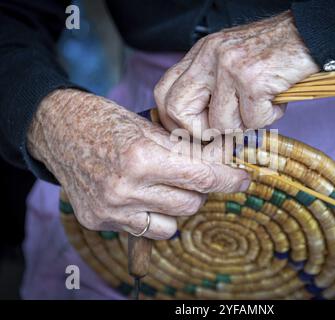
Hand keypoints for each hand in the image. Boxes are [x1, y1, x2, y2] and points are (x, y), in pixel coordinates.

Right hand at [27, 89, 249, 238]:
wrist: (58, 130)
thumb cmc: (105, 122)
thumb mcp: (149, 128)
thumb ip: (184, 150)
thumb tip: (221, 163)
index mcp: (141, 156)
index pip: (202, 177)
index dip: (228, 180)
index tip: (242, 180)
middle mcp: (126, 188)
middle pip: (190, 203)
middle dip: (199, 190)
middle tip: (193, 175)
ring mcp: (111, 209)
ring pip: (173, 223)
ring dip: (178, 205)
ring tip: (165, 185)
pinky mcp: (99, 221)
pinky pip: (147, 229)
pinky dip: (156, 217)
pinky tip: (146, 198)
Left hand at [154, 11, 317, 134]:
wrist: (311, 36)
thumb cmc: (273, 56)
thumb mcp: (231, 63)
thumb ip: (211, 88)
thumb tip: (199, 128)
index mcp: (201, 54)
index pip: (164, 93)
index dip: (175, 121)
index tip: (197, 132)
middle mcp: (209, 56)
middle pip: (177, 110)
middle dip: (200, 131)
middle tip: (224, 130)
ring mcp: (229, 66)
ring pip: (220, 123)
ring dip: (245, 124)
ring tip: (262, 105)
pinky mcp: (252, 79)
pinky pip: (252, 121)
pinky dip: (268, 118)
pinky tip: (276, 100)